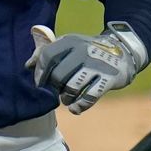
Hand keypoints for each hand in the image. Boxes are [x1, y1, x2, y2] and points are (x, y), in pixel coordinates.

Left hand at [24, 23, 147, 113]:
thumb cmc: (87, 50)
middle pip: (58, 75)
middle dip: (54, 88)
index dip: (40, 72)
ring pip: (72, 87)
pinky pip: (90, 96)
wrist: (123, 50)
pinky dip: (80, 105)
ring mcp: (97, 65)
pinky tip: (75, 108)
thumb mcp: (68, 44)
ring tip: (66, 100)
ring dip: (66, 98)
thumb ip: (47, 52)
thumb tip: (27, 66)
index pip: (48, 56)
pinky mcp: (110, 78)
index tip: (38, 84)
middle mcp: (82, 51)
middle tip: (55, 92)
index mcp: (69, 41)